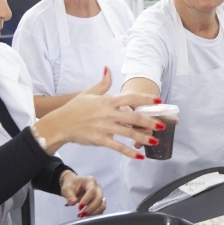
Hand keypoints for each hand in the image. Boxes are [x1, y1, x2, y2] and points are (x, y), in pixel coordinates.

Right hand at [34, 67, 163, 158]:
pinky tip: (139, 156)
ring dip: (143, 138)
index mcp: (107, 101)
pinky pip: (118, 147)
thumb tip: (108, 68)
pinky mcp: (100, 140)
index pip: (130, 98)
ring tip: (155, 141)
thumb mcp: (89, 92)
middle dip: (149, 121)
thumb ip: (103, 83)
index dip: (145, 99)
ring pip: (128, 133)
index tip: (158, 101)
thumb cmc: (75, 108)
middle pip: (133, 117)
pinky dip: (129, 152)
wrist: (61, 123)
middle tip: (162, 125)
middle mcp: (108, 113)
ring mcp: (105, 127)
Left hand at [59, 171, 105, 218]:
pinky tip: (87, 216)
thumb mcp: (67, 188)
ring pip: (102, 205)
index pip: (91, 191)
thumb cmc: (71, 185)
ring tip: (83, 216)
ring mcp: (100, 194)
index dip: (86, 200)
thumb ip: (69, 195)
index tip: (79, 208)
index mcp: (90, 181)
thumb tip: (72, 202)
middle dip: (91, 208)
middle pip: (99, 198)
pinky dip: (95, 214)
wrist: (74, 185)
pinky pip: (101, 208)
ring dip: (94, 212)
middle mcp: (97, 187)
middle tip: (81, 215)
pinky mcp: (100, 201)